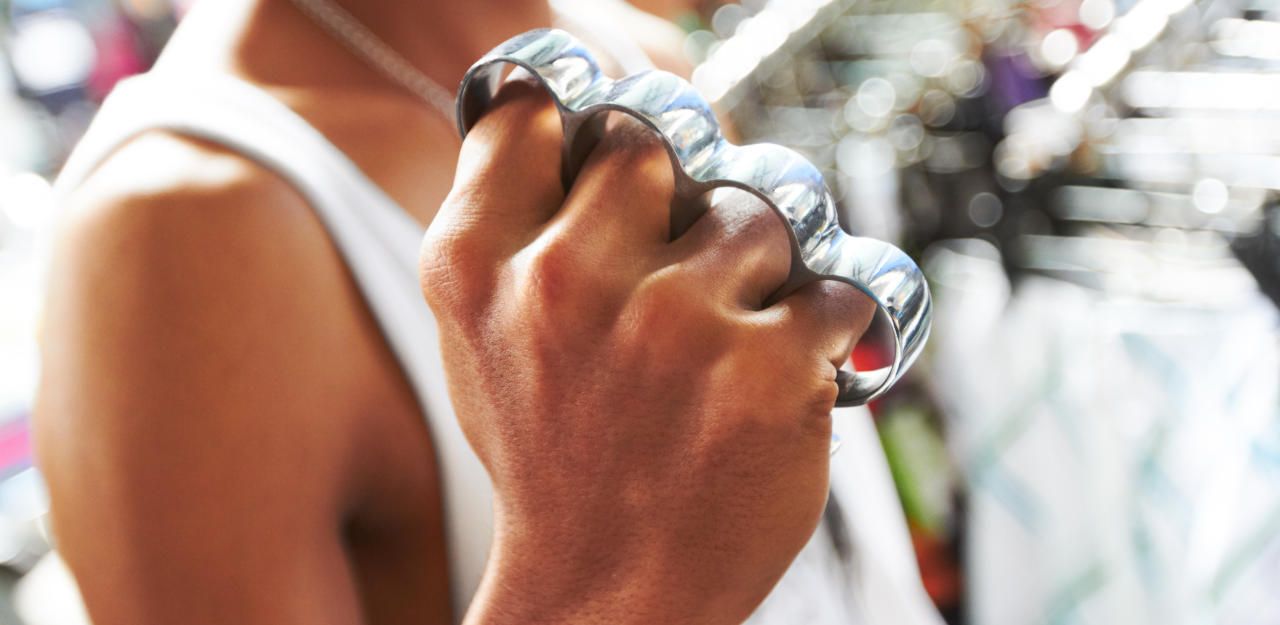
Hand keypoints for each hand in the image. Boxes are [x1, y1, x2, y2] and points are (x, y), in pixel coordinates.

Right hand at [420, 80, 873, 624]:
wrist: (607, 591)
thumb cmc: (550, 461)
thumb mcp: (479, 339)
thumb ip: (506, 227)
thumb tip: (575, 123)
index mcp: (480, 267)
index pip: (541, 111)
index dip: (588, 129)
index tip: (618, 173)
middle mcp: (567, 283)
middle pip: (660, 142)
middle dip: (682, 198)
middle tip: (683, 266)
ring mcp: (674, 324)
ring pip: (760, 209)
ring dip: (761, 266)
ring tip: (730, 339)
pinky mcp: (769, 370)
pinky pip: (836, 284)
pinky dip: (826, 323)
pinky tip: (781, 373)